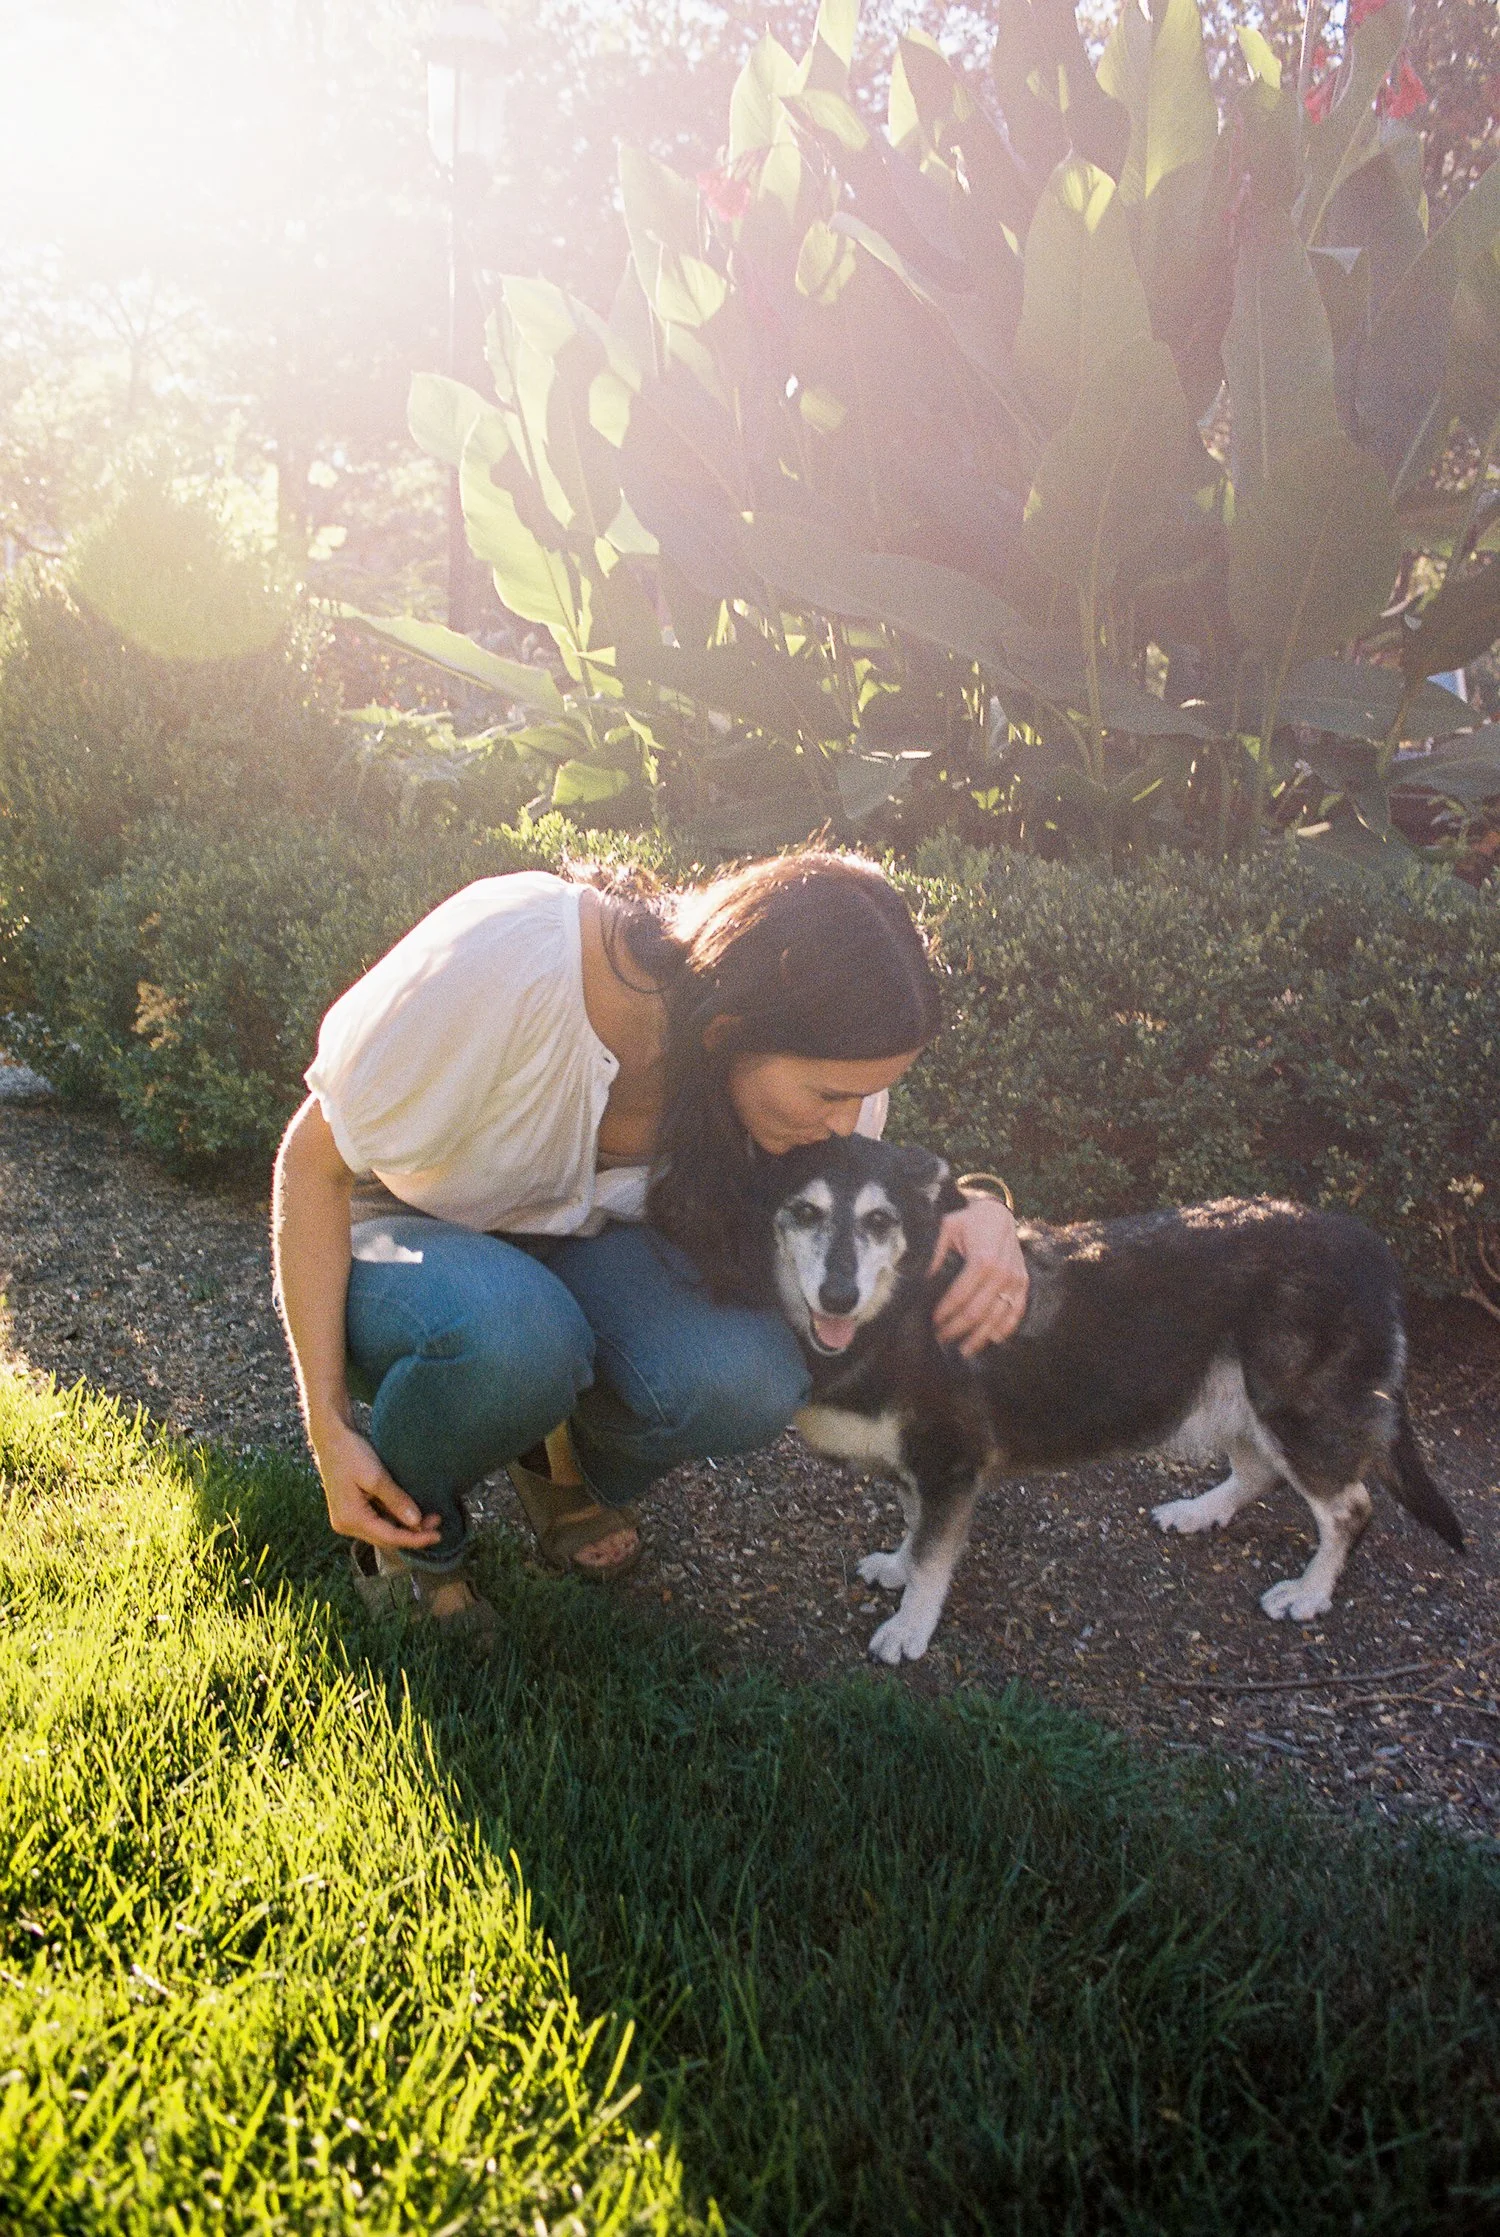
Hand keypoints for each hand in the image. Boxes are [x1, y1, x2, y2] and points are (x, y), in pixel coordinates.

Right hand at [310, 1414, 443, 1550]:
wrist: (330, 1438)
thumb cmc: (350, 1453)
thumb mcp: (376, 1476)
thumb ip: (396, 1500)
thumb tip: (416, 1522)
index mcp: (351, 1519)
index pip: (389, 1537)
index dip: (415, 1539)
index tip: (438, 1535)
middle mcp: (346, 1525)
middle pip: (385, 1538)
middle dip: (412, 1534)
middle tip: (438, 1525)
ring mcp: (347, 1519)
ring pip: (382, 1530)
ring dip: (404, 1527)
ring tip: (430, 1519)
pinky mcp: (351, 1510)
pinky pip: (376, 1520)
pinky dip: (394, 1518)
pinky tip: (410, 1512)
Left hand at [928, 1193, 1028, 1357]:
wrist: (998, 1213)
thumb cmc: (969, 1221)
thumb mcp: (946, 1228)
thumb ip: (934, 1253)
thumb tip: (920, 1281)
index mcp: (982, 1259)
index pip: (960, 1296)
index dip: (944, 1313)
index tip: (932, 1323)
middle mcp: (1002, 1272)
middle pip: (977, 1313)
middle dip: (956, 1329)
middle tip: (940, 1340)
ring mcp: (1015, 1279)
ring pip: (997, 1319)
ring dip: (979, 1338)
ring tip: (962, 1351)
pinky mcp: (1023, 1283)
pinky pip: (1016, 1312)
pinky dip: (1004, 1329)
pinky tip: (991, 1340)